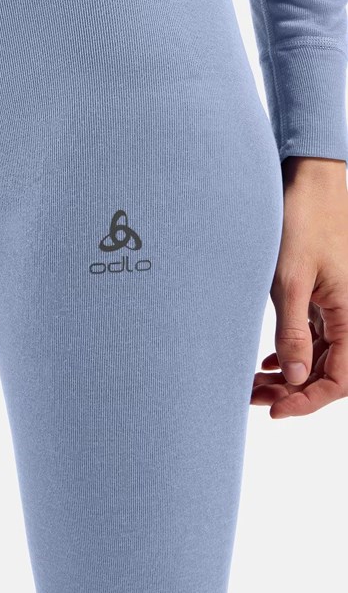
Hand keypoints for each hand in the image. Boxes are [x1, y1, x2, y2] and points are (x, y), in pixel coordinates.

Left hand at [251, 156, 347, 417]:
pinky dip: (292, 354)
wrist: (310, 181)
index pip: (340, 379)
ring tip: (253, 385)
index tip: (276, 411)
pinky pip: (315, 338)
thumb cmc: (303, 223)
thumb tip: (293, 379)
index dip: (310, 401)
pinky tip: (268, 364)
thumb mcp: (290, 281)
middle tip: (253, 399)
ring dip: (290, 376)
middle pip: (329, 372)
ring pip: (320, 357)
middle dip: (294, 392)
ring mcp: (339, 307)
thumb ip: (293, 332)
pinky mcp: (324, 297)